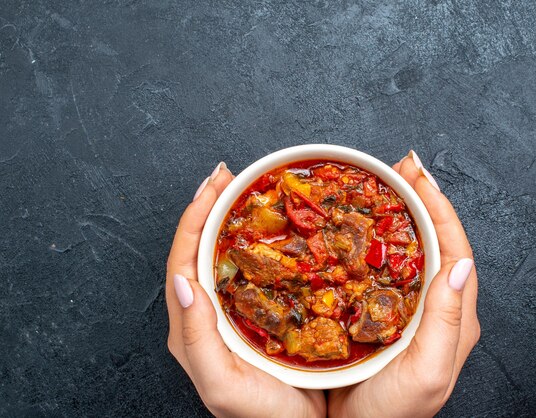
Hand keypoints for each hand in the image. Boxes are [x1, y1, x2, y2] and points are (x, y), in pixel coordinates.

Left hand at [166, 162, 324, 417]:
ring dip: (229, 219)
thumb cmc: (261, 415)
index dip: (195, 217)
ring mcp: (231, 313)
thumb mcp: (219, 382)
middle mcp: (206, 314)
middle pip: (200, 249)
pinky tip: (272, 229)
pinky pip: (249, 270)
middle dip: (209, 207)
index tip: (214, 185)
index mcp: (191, 325)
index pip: (183, 258)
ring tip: (244, 190)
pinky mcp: (257, 315)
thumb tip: (184, 281)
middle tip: (228, 176)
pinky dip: (255, 242)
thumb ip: (195, 336)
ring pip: (223, 255)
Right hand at [329, 151, 480, 417]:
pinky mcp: (383, 312)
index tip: (419, 176)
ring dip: (401, 213)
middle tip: (402, 168)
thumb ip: (447, 321)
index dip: (439, 208)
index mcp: (454, 315)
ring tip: (386, 183)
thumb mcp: (427, 372)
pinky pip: (386, 266)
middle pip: (435, 241)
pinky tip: (361, 226)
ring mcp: (410, 308)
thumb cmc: (393, 412)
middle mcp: (436, 306)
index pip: (455, 248)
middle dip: (422, 199)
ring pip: (410, 249)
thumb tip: (459, 264)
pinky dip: (378, 239)